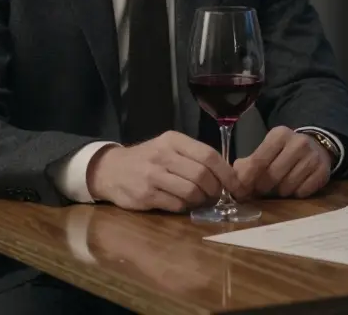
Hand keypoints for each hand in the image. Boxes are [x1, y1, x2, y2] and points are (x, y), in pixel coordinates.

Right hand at [86, 131, 244, 211]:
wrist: (110, 169)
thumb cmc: (147, 158)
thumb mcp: (168, 147)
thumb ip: (194, 156)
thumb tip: (226, 175)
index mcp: (174, 140)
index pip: (209, 155)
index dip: (227, 173)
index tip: (237, 185)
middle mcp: (163, 155)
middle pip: (202, 175)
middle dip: (215, 189)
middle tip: (217, 196)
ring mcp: (153, 176)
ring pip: (191, 191)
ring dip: (202, 200)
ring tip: (201, 200)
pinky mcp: (145, 195)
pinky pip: (176, 205)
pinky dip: (185, 207)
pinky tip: (183, 204)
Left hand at [233, 126, 331, 197]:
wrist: (316, 148)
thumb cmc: (284, 152)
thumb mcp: (266, 151)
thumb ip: (248, 163)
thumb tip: (234, 177)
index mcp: (280, 134)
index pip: (258, 160)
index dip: (248, 178)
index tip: (241, 190)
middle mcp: (298, 142)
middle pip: (272, 176)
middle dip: (263, 187)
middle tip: (262, 188)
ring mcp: (313, 156)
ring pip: (287, 187)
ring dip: (281, 191)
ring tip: (281, 184)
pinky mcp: (323, 171)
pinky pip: (303, 192)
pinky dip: (296, 193)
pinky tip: (296, 185)